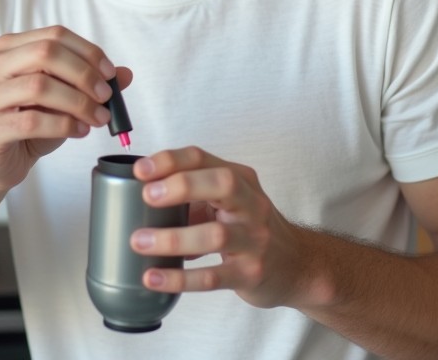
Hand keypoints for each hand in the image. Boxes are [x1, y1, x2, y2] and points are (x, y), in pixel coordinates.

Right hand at [0, 26, 131, 191]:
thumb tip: (125, 74)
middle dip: (84, 74)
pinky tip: (80, 131)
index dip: (88, 52)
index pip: (54, 36)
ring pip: (39, 87)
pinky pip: (32, 121)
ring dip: (78, 103)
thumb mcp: (64, 98)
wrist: (0, 162)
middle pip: (45, 54)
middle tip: (106, 96)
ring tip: (99, 118)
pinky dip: (64, 125)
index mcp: (8, 49)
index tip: (110, 73)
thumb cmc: (30, 123)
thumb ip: (90, 83)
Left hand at [129, 147, 311, 309]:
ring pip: (216, 235)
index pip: (204, 158)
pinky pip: (213, 276)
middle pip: (222, 184)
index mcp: (241, 181)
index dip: (171, 161)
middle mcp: (251, 205)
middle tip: (148, 196)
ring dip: (173, 238)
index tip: (141, 171)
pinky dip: (180, 278)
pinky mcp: (249, 273)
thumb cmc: (253, 229)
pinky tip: (155, 277)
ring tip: (140, 242)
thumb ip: (194, 197)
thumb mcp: (230, 202)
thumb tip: (143, 198)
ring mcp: (254, 240)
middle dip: (182, 185)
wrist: (297, 264)